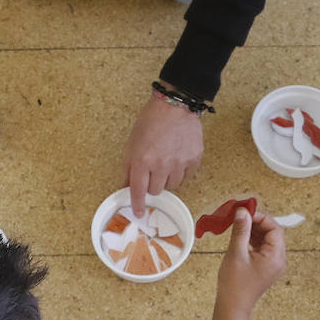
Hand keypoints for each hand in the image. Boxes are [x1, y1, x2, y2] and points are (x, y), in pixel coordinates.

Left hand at [123, 90, 203, 217]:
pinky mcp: (194, 159)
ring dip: (168, 178)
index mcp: (142, 160)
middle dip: (153, 184)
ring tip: (167, 162)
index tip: (139, 213)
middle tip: (153, 171)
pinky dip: (182, 171)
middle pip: (156, 191)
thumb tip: (125, 186)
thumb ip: (128, 167)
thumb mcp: (131, 143)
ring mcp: (179, 163)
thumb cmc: (150, 121)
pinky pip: (187, 176)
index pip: (138, 191)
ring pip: (173, 185)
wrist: (175, 106)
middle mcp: (161, 165)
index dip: (138, 204)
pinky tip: (179, 158)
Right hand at [210, 208, 285, 319]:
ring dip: (254, 231)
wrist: (232, 307)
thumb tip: (242, 212)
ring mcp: (273, 264)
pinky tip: (241, 237)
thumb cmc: (234, 285)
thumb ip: (241, 230)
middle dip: (257, 223)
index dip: (261, 217)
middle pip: (273, 233)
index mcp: (276, 257)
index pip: (275, 228)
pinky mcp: (265, 267)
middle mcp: (279, 260)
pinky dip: (253, 240)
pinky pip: (262, 248)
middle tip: (240, 217)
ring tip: (238, 227)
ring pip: (267, 239)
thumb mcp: (236, 253)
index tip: (245, 212)